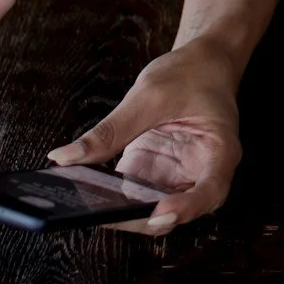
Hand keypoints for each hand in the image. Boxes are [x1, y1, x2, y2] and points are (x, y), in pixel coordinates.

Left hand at [47, 40, 244, 235]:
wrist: (201, 64)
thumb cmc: (191, 75)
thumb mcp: (150, 95)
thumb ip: (110, 131)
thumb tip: (65, 158)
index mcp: (219, 152)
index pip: (210, 192)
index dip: (185, 208)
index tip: (156, 213)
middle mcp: (201, 174)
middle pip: (177, 212)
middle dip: (141, 219)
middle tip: (103, 215)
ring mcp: (177, 177)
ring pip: (153, 211)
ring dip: (123, 213)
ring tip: (89, 207)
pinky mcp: (156, 175)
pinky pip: (136, 196)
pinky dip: (114, 200)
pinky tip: (90, 196)